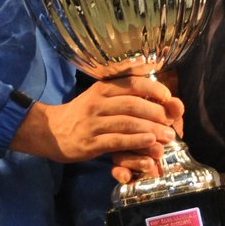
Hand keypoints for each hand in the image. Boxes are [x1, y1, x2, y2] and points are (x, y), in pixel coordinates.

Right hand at [10, 76, 181, 163]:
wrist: (52, 131)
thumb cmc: (82, 114)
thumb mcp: (99, 97)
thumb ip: (122, 96)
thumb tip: (153, 93)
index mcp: (102, 88)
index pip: (132, 83)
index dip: (153, 88)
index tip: (168, 96)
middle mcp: (97, 102)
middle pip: (132, 104)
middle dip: (156, 112)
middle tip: (171, 121)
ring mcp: (93, 123)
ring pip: (127, 123)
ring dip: (151, 129)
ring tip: (167, 135)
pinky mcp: (91, 142)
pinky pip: (118, 141)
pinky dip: (136, 141)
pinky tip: (150, 142)